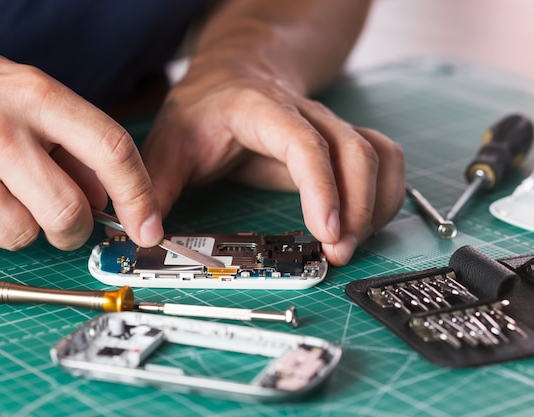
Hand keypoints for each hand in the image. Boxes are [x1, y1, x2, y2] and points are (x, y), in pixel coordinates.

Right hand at [0, 47, 162, 249]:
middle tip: (65, 220)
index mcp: (34, 96)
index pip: (110, 149)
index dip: (139, 195)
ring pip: (25, 237)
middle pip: (70, 211)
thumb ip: (70, 140)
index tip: (149, 225)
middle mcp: (0, 133)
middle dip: (75, 229)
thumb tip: (107, 197)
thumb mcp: (22, 94)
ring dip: (23, 227)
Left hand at [142, 66, 404, 265]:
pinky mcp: (341, 141)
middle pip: (354, 152)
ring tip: (351, 245)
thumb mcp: (169, 142)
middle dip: (358, 208)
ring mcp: (329, 126)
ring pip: (378, 155)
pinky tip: (368, 223)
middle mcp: (306, 115)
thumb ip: (155, 186)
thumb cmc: (204, 110)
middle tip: (336, 254)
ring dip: (377, 204)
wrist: (234, 75)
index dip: (320, 187)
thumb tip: (146, 235)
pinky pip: (385, 160)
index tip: (326, 231)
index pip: (303, 143)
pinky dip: (387, 193)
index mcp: (262, 110)